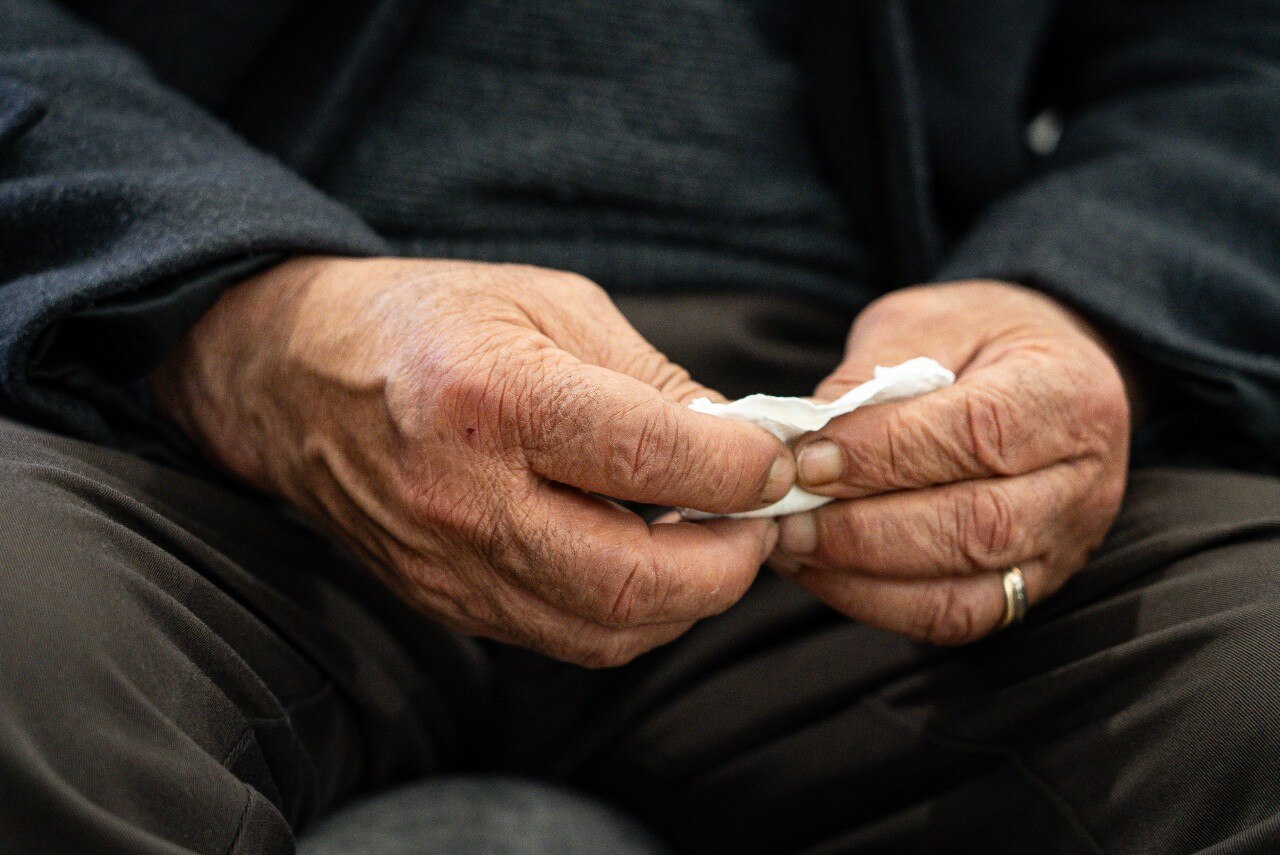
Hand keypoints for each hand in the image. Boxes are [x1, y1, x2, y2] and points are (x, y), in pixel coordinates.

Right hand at [150, 257, 793, 665]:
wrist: (294, 378)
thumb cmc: (425, 322)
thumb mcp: (548, 304)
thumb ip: (650, 378)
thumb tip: (736, 441)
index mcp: (494, 397)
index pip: (649, 459)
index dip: (740, 469)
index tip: (776, 461)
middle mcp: (466, 496)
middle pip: (632, 579)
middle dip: (729, 565)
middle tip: (759, 523)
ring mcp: (450, 565)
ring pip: (604, 629)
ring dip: (685, 600)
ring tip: (713, 544)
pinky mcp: (445, 601)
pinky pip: (563, 636)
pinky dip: (629, 614)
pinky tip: (649, 564)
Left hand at [768, 280, 1130, 643]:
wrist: (1046, 368)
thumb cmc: (981, 339)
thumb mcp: (927, 322)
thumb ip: (873, 374)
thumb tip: (806, 438)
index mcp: (1068, 393)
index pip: (976, 434)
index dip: (884, 455)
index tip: (809, 460)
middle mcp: (1082, 481)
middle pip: (975, 525)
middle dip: (864, 529)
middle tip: (787, 518)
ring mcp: (1063, 544)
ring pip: (966, 588)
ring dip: (863, 575)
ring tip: (794, 548)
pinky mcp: (1033, 585)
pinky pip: (958, 617)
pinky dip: (882, 604)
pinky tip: (826, 573)